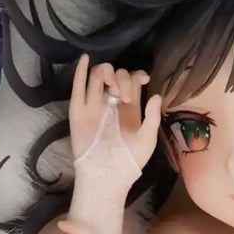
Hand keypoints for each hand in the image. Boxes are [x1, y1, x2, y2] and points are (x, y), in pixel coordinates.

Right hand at [69, 54, 161, 190]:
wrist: (107, 174)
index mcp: (130, 109)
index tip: (143, 79)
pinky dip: (80, 71)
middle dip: (122, 78)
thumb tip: (156, 94)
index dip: (137, 75)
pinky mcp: (79, 110)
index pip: (132, 82)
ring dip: (106, 73)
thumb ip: (153, 116)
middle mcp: (111, 104)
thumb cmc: (130, 160)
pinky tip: (85, 59)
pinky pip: (78, 87)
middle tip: (123, 95)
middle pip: (116, 76)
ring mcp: (94, 106)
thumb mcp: (148, 138)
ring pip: (97, 77)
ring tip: (111, 85)